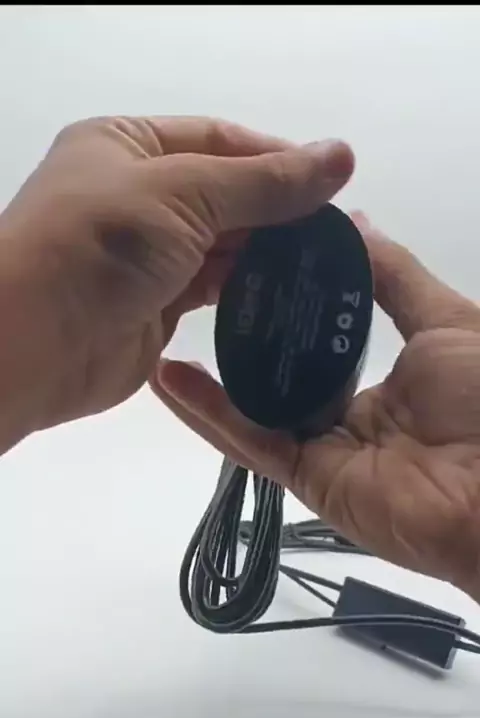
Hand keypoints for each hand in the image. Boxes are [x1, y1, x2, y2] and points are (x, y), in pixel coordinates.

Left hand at [0, 116, 352, 447]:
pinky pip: (211, 289)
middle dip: (277, 211)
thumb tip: (340, 157)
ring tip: (325, 265)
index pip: (217, 140)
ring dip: (266, 254)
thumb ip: (263, 183)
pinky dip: (246, 290)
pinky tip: (287, 294)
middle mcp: (135, 195)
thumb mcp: (183, 195)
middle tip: (337, 232)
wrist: (34, 345)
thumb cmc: (99, 246)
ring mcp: (145, 254)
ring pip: (221, 245)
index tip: (332, 181)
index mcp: (126, 146)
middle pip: (224, 195)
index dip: (276, 158)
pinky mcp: (155, 305)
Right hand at [153, 214, 479, 602]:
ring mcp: (323, 449)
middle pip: (279, 373)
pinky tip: (172, 378)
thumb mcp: (446, 318)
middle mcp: (346, 414)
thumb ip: (395, 275)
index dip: (284, 299)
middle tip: (192, 286)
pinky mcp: (306, 478)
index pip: (318, 337)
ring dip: (207, 378)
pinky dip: (210, 412)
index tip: (245, 255)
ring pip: (253, 409)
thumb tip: (353, 220)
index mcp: (382, 378)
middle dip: (237, 333)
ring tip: (161, 330)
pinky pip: (252, 442)